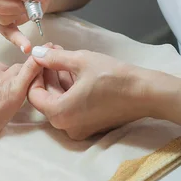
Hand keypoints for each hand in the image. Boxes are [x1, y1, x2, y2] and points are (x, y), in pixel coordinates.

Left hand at [27, 46, 151, 139]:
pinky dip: (70, 90)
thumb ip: (53, 58)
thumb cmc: (114, 77)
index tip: (40, 57)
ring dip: (58, 80)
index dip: (34, 73)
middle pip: (46, 98)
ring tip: (62, 56)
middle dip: (47, 74)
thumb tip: (36, 53)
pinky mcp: (90, 126)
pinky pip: (72, 107)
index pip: (33, 94)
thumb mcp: (80, 61)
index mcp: (59, 114)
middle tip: (51, 52)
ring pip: (59, 102)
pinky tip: (74, 70)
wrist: (146, 93)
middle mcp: (66, 127)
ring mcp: (79, 129)